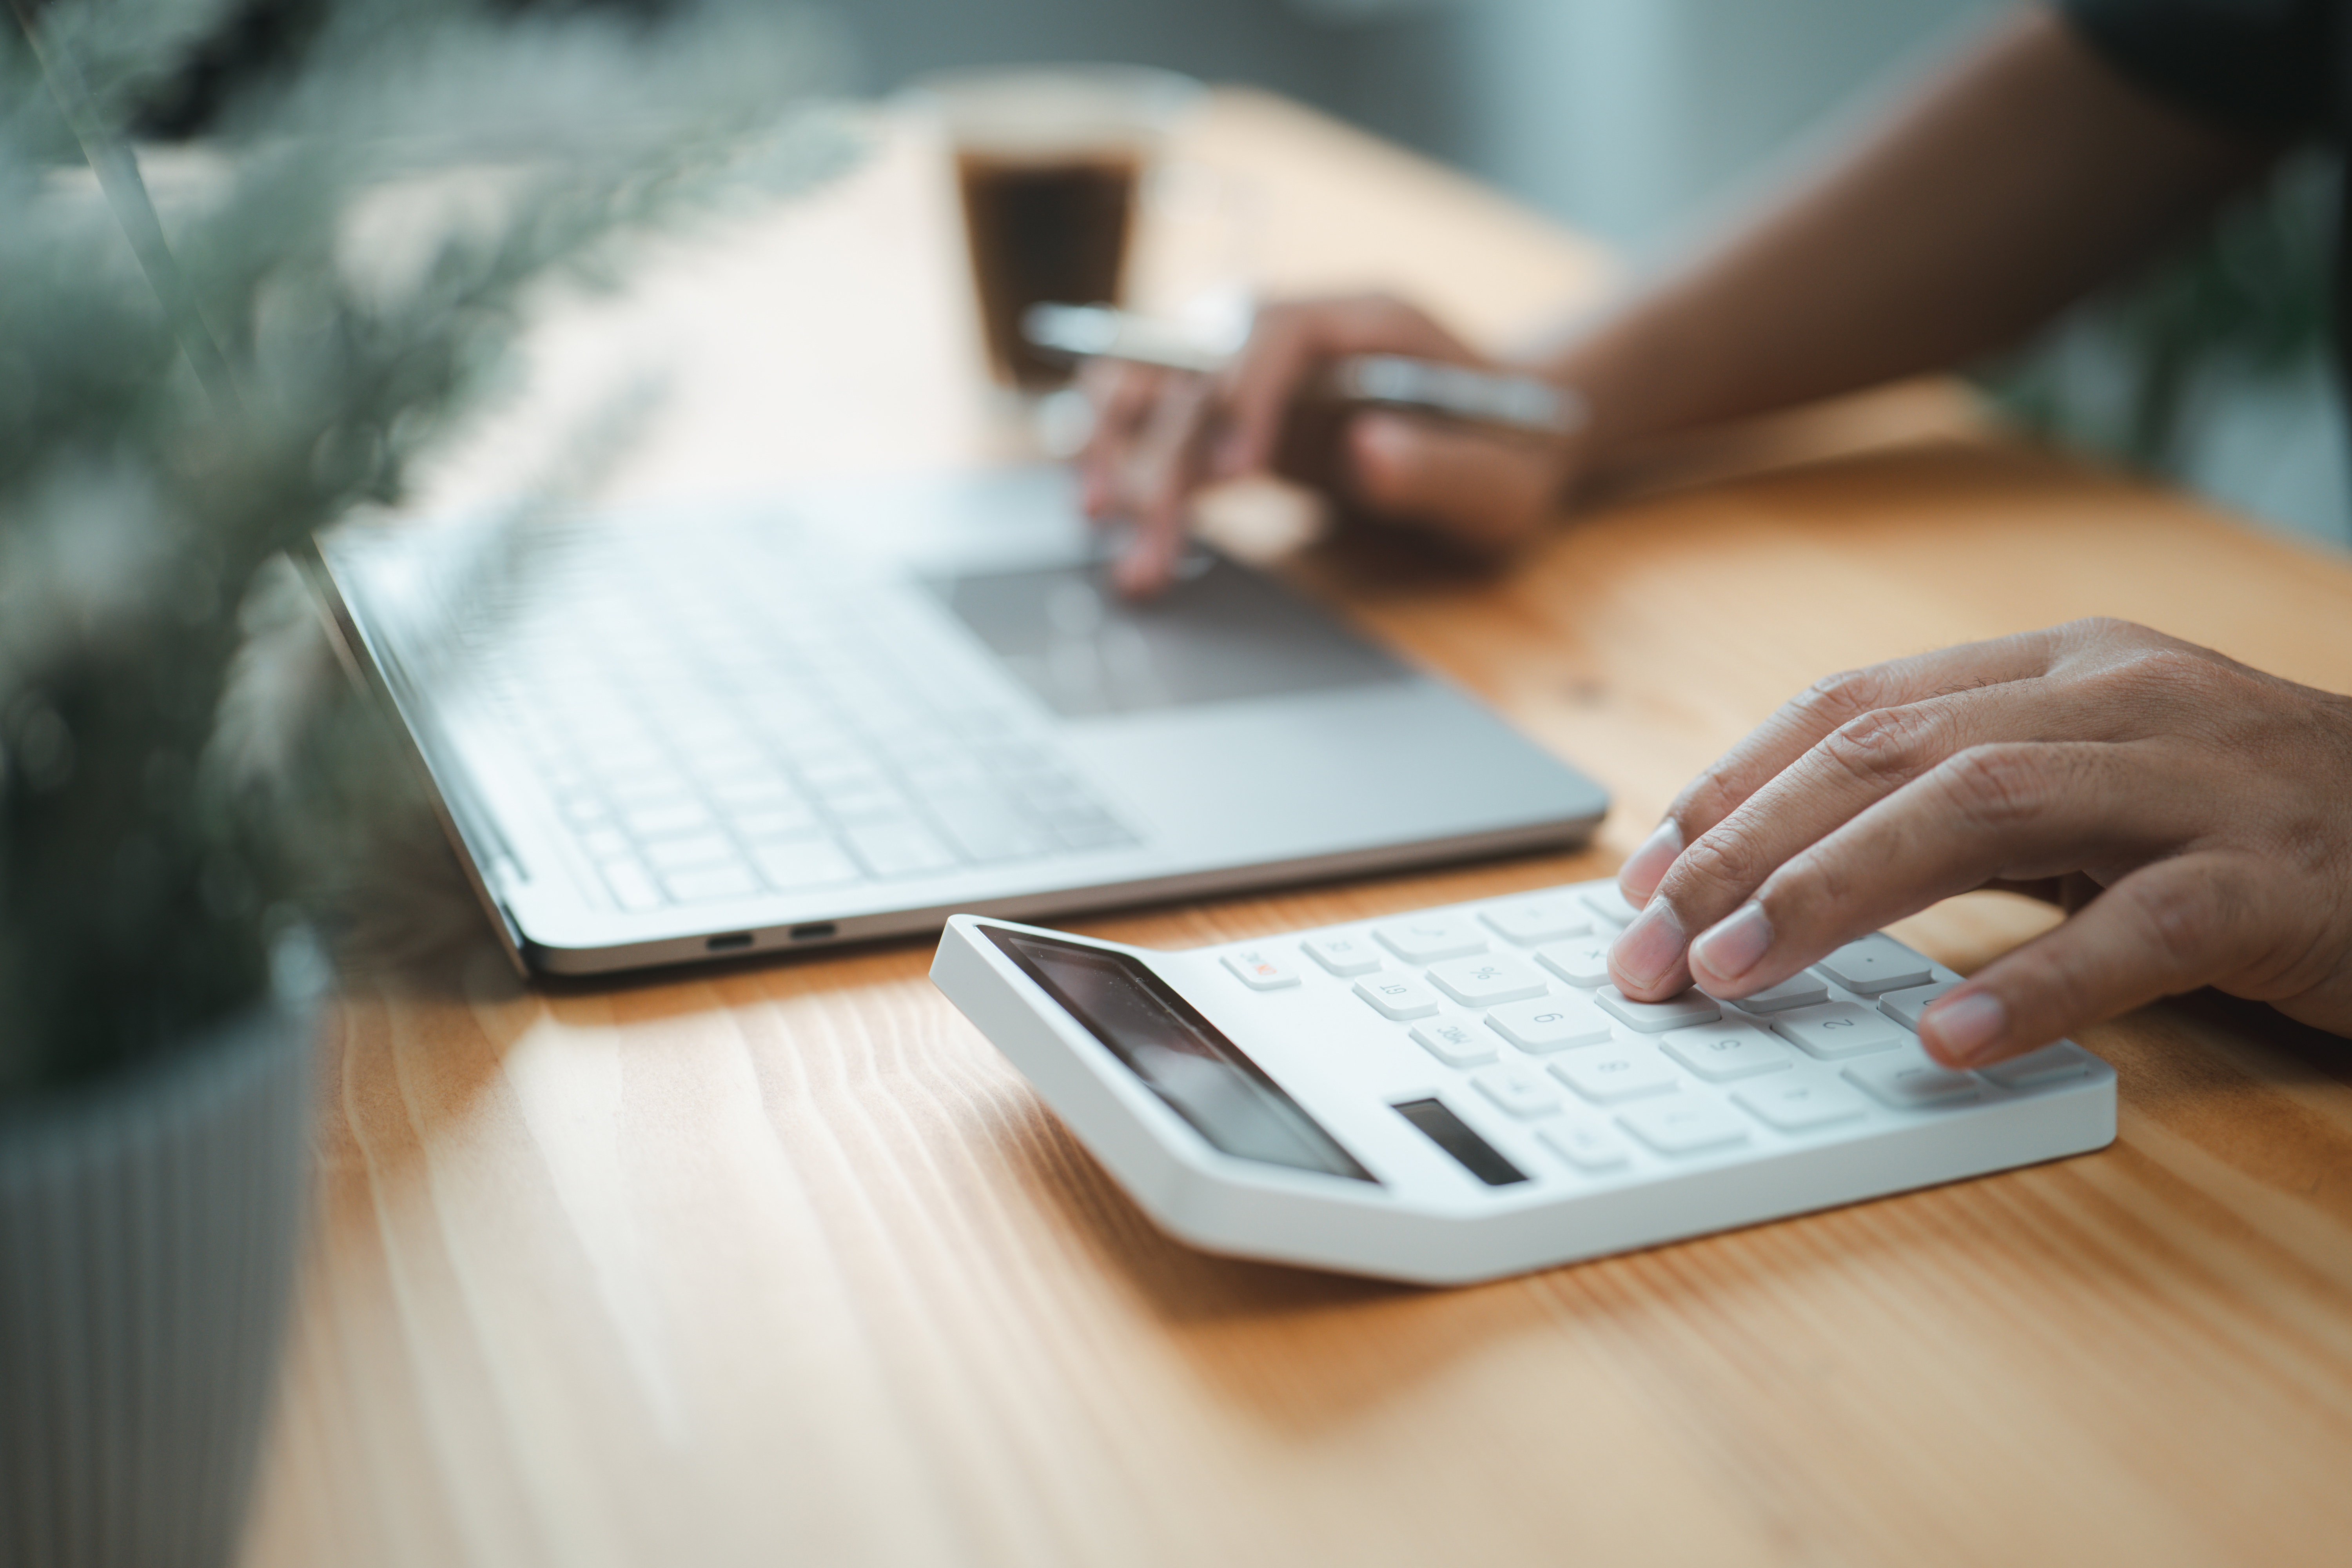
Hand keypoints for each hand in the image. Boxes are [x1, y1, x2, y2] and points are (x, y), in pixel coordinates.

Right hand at [1075, 293, 1580, 596]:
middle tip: (1140, 538)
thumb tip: (1367, 452)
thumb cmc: (1515, 456)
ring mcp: (1263, 373)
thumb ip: (1444, 465)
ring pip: (1161, 389)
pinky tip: (1111, 522)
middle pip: (1202, 367)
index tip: (1233, 472)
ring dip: (1121, 451)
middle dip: (1163, 450)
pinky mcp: (1241, 420)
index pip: (1280, 333)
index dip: (1245, 394)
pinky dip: (1133, 469)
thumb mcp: (1505, 477)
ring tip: (1100, 526)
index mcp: (1370, 320)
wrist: (1509, 446)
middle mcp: (1301, 332)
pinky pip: (1167, 432)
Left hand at [1606, 617, 2351, 1065]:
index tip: (1638, 878)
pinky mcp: (2273, 878)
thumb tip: (1789, 872)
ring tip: (1737, 974)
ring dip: (1834, 894)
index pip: (1851, 709)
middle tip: (1649, 950)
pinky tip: (1947, 1038)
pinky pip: (2137, 925)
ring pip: (1979, 809)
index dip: (1730, 790)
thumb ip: (1961, 811)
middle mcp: (2116, 697)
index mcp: (2058, 667)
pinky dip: (2034, 982)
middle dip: (1742, 851)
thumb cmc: (2250, 821)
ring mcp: (2199, 780)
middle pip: (1884, 754)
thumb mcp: (2091, 787)